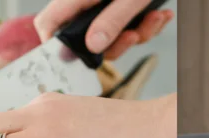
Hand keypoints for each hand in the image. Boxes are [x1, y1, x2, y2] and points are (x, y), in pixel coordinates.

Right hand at [35, 0, 175, 60]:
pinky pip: (127, 27)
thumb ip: (112, 20)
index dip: (54, 46)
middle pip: (86, 38)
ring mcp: (103, 6)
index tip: (74, 61)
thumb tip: (94, 47)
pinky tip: (159, 14)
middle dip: (117, 43)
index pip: (49, 23)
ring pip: (112, 35)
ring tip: (154, 18)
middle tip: (134, 35)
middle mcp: (86, 3)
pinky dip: (145, 24)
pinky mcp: (119, 8)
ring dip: (139, 33)